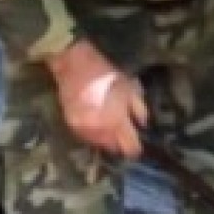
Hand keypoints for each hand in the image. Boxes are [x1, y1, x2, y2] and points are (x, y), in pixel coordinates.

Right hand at [46, 40, 147, 159]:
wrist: (74, 65)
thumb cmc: (105, 75)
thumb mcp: (130, 88)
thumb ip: (139, 110)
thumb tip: (142, 125)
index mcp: (117, 121)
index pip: (129, 147)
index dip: (136, 148)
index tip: (138, 146)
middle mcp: (99, 129)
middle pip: (113, 149)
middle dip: (120, 144)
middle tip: (123, 135)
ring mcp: (83, 128)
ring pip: (98, 144)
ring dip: (105, 139)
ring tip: (109, 129)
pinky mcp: (71, 124)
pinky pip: (85, 136)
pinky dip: (92, 133)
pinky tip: (96, 124)